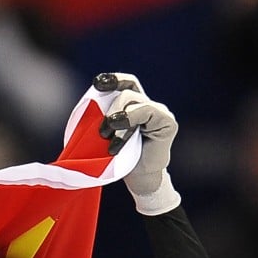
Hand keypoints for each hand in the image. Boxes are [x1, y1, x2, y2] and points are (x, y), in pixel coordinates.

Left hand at [96, 72, 180, 214]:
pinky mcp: (167, 122)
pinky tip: (119, 142)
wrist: (137, 178)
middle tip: (102, 131)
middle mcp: (147, 105)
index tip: (97, 83)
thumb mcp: (105, 132)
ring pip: (133, 101)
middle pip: (126, 92)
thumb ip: (101, 116)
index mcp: (133, 105)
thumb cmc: (117, 157)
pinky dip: (130, 123)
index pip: (126, 83)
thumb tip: (90, 103)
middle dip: (110, 108)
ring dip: (117, 120)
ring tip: (109, 140)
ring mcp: (159, 112)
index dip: (113, 79)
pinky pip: (147, 111)